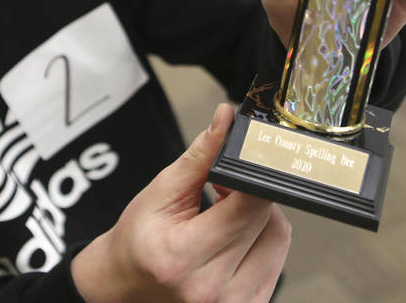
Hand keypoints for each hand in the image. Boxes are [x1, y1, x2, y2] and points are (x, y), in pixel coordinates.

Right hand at [71, 103, 289, 302]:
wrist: (127, 284)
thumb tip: (225, 119)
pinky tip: (234, 234)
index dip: (252, 175)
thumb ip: (200, 155)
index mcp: (183, 257)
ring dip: (260, 216)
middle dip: (251, 192)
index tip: (244, 159)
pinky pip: (278, 259)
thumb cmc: (138, 239)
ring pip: (279, 238)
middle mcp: (212, 289)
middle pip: (269, 220)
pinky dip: (261, 238)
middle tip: (222, 187)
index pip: (247, 207)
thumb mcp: (160, 191)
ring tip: (226, 212)